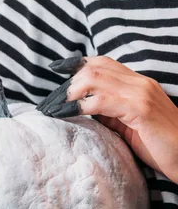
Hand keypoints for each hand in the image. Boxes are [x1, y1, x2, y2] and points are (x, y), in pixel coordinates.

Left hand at [37, 54, 177, 182]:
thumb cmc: (159, 146)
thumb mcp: (128, 125)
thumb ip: (109, 112)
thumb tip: (82, 106)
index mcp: (138, 84)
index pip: (103, 62)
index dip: (77, 63)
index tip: (56, 68)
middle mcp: (140, 83)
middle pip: (94, 68)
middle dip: (68, 84)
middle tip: (50, 103)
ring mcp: (142, 94)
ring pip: (95, 79)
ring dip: (70, 93)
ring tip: (54, 109)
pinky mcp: (141, 110)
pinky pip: (103, 101)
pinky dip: (80, 106)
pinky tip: (68, 113)